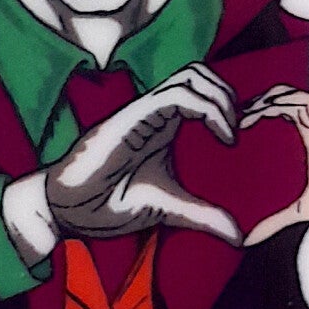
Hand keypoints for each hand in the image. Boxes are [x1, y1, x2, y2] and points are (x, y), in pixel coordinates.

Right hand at [43, 64, 241, 244]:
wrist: (70, 211)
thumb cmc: (110, 203)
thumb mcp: (170, 209)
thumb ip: (203, 216)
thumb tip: (237, 235)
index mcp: (162, 126)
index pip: (197, 91)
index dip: (224, 104)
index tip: (233, 141)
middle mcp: (154, 113)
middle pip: (196, 73)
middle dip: (224, 93)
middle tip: (233, 128)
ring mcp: (143, 113)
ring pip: (188, 76)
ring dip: (218, 96)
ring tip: (228, 129)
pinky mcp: (132, 118)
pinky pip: (175, 95)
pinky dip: (206, 108)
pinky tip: (220, 134)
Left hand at [241, 87, 308, 245]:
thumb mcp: (297, 211)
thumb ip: (274, 221)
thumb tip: (249, 240)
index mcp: (308, 138)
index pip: (283, 111)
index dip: (261, 109)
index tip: (239, 120)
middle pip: (284, 99)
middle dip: (261, 100)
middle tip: (238, 112)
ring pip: (293, 96)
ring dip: (270, 97)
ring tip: (249, 108)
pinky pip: (307, 102)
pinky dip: (288, 100)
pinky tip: (268, 107)